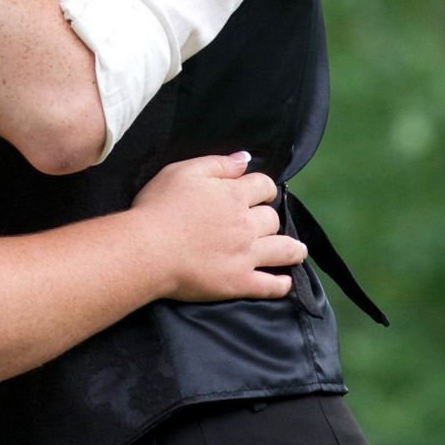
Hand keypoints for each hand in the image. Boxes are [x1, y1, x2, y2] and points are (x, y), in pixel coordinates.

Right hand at [131, 153, 307, 301]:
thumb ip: (218, 164)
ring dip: (293, 249)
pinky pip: (271, 286)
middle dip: (268, 217)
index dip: (263, 188)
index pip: (264, 186)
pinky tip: (285, 281)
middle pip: (272, 218)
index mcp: (233, 195)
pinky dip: (282, 284)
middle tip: (263, 222)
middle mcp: (246, 224)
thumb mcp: (182, 172)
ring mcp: (246, 255)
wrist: (147, 250)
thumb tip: (245, 159)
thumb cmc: (158, 207)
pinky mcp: (239, 282)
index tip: (259, 193)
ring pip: (284, 250)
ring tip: (297, 250)